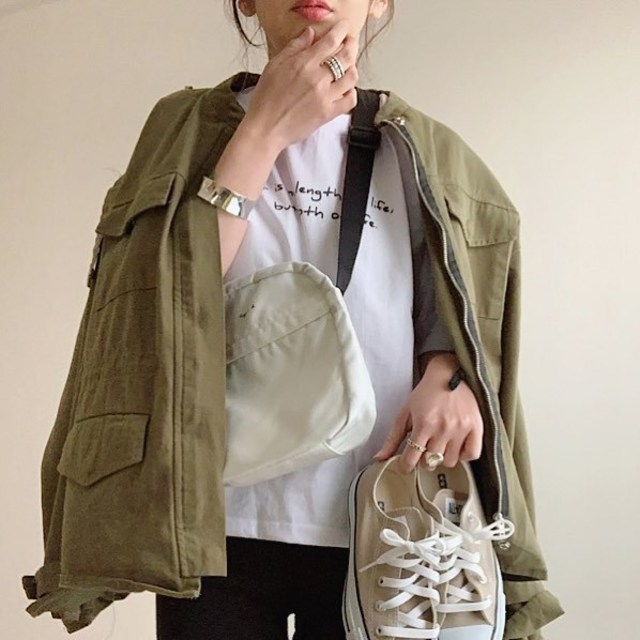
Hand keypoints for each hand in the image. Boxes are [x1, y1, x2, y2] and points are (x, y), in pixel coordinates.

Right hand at [242, 19, 358, 150]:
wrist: (265, 128)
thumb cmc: (266, 99)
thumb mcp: (275, 65)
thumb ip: (294, 47)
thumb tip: (310, 33)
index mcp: (303, 63)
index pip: (330, 41)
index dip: (341, 31)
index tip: (344, 28)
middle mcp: (317, 78)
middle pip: (346, 56)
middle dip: (352, 45)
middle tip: (352, 43)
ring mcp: (324, 96)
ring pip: (351, 77)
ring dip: (352, 69)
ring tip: (349, 68)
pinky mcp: (328, 113)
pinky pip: (350, 100)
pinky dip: (352, 93)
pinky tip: (346, 90)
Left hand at [374, 353, 483, 473]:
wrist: (449, 375)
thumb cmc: (426, 393)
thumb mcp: (404, 413)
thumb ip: (392, 438)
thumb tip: (379, 458)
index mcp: (423, 424)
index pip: (412, 459)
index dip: (405, 466)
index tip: (405, 465)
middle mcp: (443, 428)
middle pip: (430, 462)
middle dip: (423, 460)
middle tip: (423, 449)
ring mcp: (461, 429)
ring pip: (449, 462)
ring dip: (442, 458)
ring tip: (439, 444)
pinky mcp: (476, 427)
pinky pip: (472, 455)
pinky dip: (463, 455)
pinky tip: (455, 446)